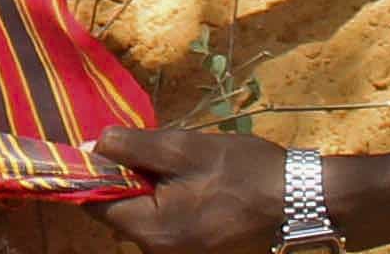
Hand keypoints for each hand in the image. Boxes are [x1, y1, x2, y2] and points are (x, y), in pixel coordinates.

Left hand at [91, 127, 293, 252]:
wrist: (299, 201)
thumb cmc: (242, 172)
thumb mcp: (183, 148)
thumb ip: (131, 147)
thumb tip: (89, 149)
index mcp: (150, 232)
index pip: (95, 204)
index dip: (96, 172)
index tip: (114, 147)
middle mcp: (158, 253)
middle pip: (120, 210)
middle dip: (131, 177)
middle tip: (163, 152)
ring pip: (145, 214)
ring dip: (154, 186)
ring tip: (189, 168)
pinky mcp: (195, 252)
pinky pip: (166, 223)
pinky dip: (172, 200)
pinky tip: (200, 184)